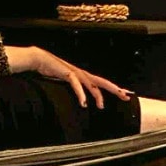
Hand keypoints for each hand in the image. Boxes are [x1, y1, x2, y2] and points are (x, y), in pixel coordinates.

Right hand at [4, 45, 130, 109]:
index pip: (102, 82)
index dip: (113, 88)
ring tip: (101, 106)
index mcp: (83, 76)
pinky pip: (76, 85)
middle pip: (103, 82)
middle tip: (126, 97)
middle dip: (115, 89)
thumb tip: (78, 98)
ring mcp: (76, 73)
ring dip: (98, 96)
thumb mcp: (64, 81)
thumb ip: (72, 87)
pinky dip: (81, 94)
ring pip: (92, 84)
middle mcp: (83, 74)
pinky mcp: (68, 73)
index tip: (124, 94)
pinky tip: (84, 103)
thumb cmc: (51, 70)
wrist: (39, 59)